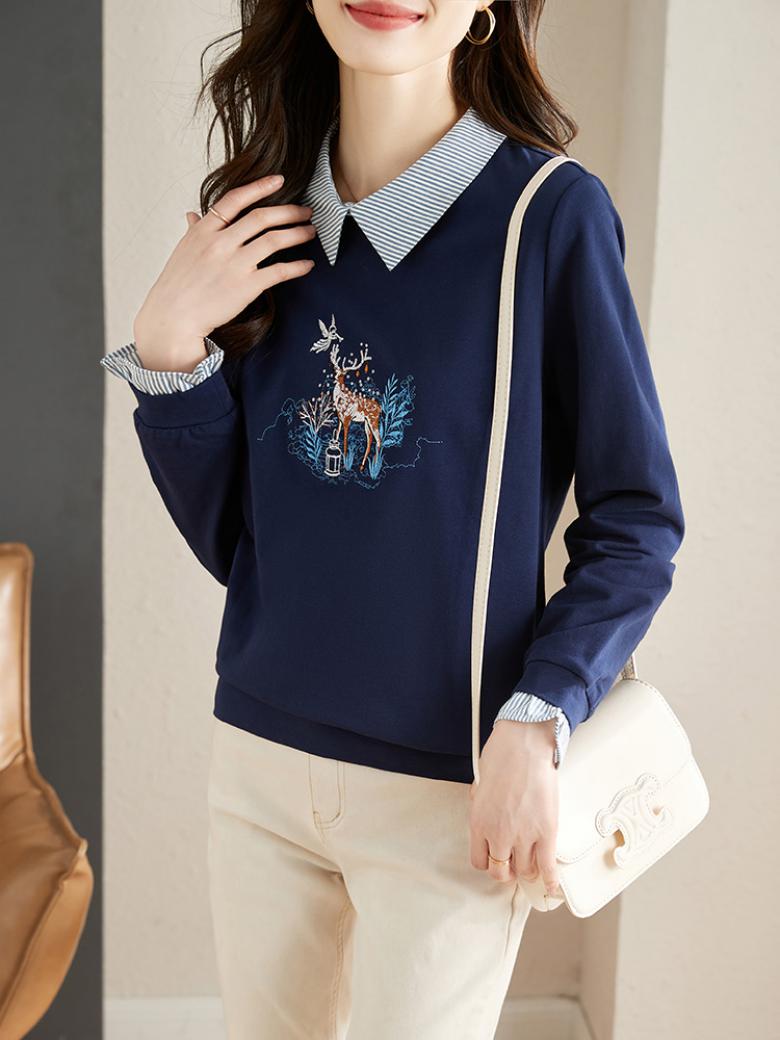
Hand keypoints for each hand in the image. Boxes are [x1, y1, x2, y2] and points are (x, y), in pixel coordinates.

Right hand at [133, 173, 316, 369]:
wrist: (173, 317)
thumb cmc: (177, 285)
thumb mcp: (183, 251)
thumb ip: (194, 230)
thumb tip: (192, 215)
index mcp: (205, 230)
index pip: (235, 199)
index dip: (260, 187)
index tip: (279, 180)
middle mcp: (221, 243)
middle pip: (262, 217)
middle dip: (289, 211)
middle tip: (306, 211)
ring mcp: (234, 264)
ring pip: (274, 240)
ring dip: (298, 234)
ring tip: (310, 232)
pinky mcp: (247, 286)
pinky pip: (279, 271)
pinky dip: (298, 267)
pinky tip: (307, 265)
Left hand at [468, 718, 561, 895]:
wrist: (524, 745)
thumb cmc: (501, 756)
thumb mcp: (479, 785)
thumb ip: (482, 807)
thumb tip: (488, 815)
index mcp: (478, 823)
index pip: (479, 861)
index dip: (488, 861)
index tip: (495, 858)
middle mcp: (498, 834)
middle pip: (501, 871)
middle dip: (507, 870)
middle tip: (513, 865)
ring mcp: (523, 836)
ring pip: (525, 871)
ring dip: (528, 871)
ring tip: (532, 865)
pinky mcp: (546, 833)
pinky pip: (547, 866)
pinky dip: (549, 879)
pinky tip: (551, 885)